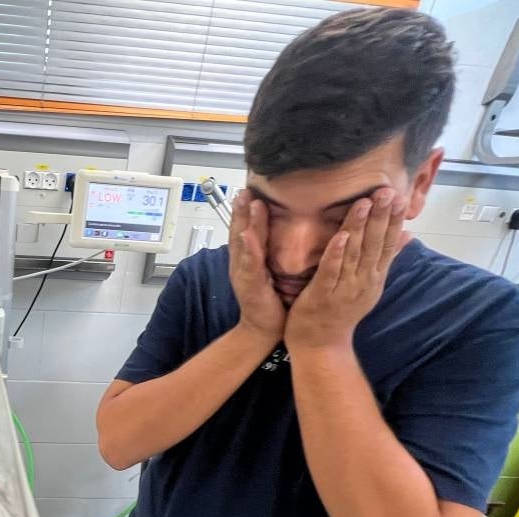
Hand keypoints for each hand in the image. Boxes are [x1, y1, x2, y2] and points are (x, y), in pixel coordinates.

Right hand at [229, 191, 285, 340]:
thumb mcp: (269, 270)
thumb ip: (270, 251)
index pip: (246, 229)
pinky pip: (249, 265)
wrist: (262, 330)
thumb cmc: (269, 301)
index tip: (249, 187)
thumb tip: (278, 230)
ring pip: (243, 243)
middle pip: (240, 230)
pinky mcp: (250, 286)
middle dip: (242, 208)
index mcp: (247, 259)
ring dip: (244, 221)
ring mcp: (244, 274)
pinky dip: (248, 250)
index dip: (246, 209)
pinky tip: (246, 236)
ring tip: (246, 201)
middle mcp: (242, 263)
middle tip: (244, 185)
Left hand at [284, 188, 407, 351]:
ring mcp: (344, 289)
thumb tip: (407, 235)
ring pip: (354, 254)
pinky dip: (336, 254)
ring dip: (359, 227)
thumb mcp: (369, 285)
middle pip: (375, 245)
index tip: (400, 196)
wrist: (322, 346)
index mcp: (374, 277)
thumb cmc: (341, 312)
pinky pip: (330, 272)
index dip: (394, 220)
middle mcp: (363, 281)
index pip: (388, 244)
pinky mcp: (322, 296)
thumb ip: (385, 259)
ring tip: (365, 203)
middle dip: (381, 217)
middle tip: (387, 191)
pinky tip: (340, 235)